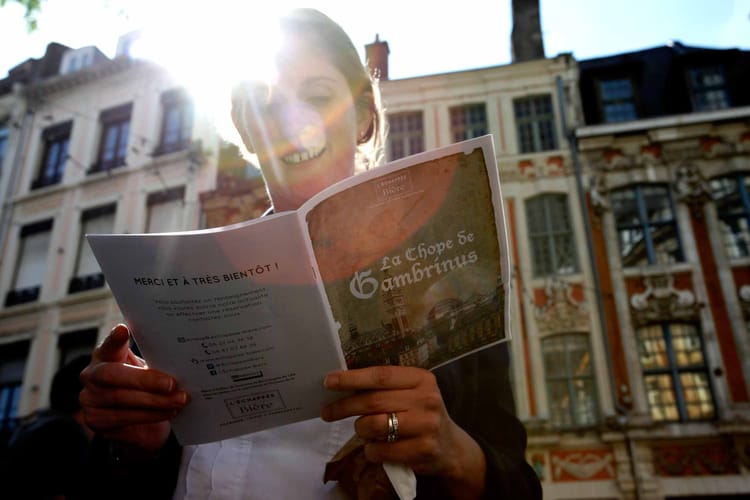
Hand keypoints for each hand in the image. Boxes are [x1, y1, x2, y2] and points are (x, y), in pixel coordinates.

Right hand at [79, 324, 187, 451]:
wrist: (138, 418)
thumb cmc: (144, 385)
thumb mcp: (148, 368)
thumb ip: (155, 360)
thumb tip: (181, 359)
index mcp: (105, 355)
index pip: (107, 344)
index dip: (114, 339)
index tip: (123, 330)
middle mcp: (91, 376)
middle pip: (112, 375)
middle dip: (145, 380)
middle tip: (172, 384)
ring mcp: (90, 400)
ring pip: (120, 400)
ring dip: (155, 401)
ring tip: (179, 400)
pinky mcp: (95, 422)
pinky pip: (124, 420)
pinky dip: (150, 416)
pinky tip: (168, 412)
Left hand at [321, 366, 485, 497]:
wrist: (452, 447)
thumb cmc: (420, 414)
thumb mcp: (411, 393)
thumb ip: (385, 387)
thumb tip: (341, 384)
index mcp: (422, 378)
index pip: (381, 375)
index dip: (352, 378)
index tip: (329, 381)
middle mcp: (427, 399)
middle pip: (374, 401)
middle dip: (344, 406)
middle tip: (327, 411)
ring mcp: (427, 426)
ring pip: (375, 425)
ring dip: (360, 429)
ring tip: (361, 430)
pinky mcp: (424, 450)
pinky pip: (382, 450)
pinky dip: (371, 450)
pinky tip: (375, 448)